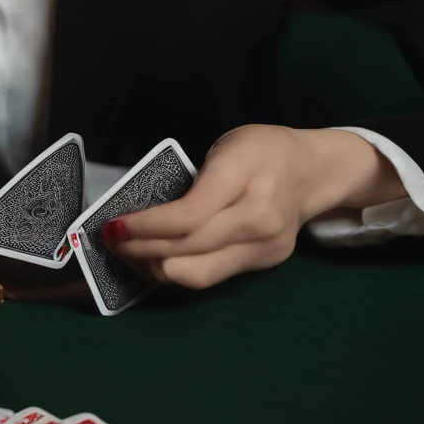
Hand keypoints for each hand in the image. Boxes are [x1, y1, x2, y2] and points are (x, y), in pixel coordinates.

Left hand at [101, 124, 331, 290]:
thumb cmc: (261, 149)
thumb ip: (192, 180)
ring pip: (198, 276)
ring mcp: (265, 250)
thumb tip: (143, 212)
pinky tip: (157, 259)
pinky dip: (178, 270)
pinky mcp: (264, 266)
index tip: (114, 226)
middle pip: (189, 251)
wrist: (313, 170)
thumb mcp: (225, 146)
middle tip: (110, 240)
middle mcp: (260, 221)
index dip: (146, 227)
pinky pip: (212, 278)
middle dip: (141, 250)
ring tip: (128, 253)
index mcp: (245, 179)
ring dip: (155, 268)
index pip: (189, 217)